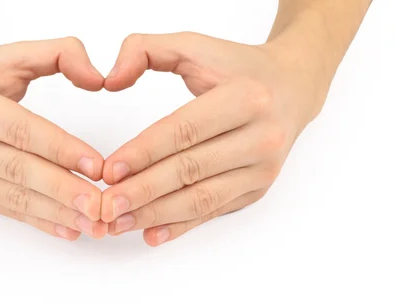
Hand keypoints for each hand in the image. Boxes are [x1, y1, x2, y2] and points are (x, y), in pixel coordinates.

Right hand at [0, 37, 107, 239]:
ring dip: (55, 212)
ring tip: (93, 223)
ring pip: (13, 196)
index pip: (19, 130)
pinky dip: (40, 221)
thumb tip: (99, 80)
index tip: (97, 166)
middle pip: (16, 169)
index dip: (59, 149)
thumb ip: (61, 54)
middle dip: (62, 190)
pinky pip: (7, 209)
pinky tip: (69, 227)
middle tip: (99, 204)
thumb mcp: (13, 53)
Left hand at [101, 32, 330, 245]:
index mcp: (246, 97)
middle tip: (106, 205)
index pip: (184, 131)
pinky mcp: (258, 189)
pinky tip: (152, 234)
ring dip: (156, 215)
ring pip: (202, 198)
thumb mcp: (195, 45)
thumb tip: (110, 80)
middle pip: (190, 170)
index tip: (109, 170)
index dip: (144, 153)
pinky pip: (214, 211)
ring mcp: (262, 168)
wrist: (295, 87)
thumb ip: (145, 50)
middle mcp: (261, 136)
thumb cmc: (240, 68)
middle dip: (143, 191)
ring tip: (118, 222)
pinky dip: (182, 226)